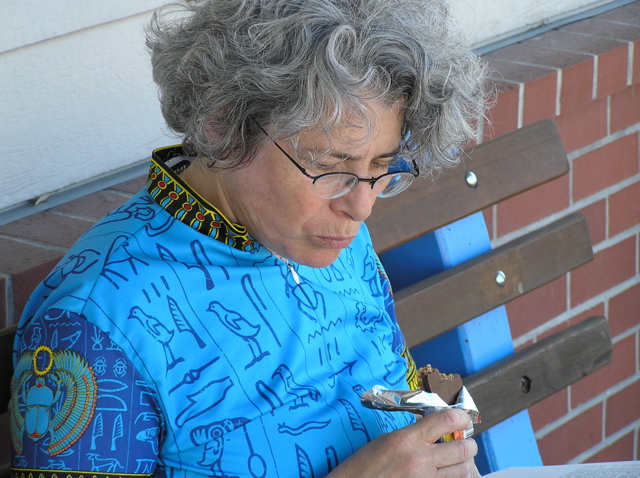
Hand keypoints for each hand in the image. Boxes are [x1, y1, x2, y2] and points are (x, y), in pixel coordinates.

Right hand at [329, 408, 479, 476]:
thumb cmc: (365, 465)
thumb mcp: (388, 440)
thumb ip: (414, 434)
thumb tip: (435, 428)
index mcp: (408, 438)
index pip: (446, 420)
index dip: (460, 417)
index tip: (462, 418)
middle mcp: (420, 459)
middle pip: (463, 449)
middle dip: (469, 444)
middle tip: (466, 442)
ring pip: (463, 470)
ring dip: (463, 464)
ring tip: (457, 460)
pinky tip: (445, 475)